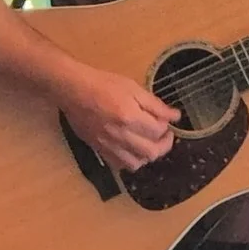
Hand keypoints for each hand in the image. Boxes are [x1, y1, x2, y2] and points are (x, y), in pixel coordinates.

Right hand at [58, 65, 181, 173]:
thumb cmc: (103, 84)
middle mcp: (120, 135)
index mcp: (130, 117)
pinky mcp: (99, 149)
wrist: (74, 90)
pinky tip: (132, 149)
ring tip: (148, 143)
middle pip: (151, 152)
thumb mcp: (132, 87)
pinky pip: (119, 165)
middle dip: (164, 145)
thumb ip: (155, 104)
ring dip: (147, 155)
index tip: (167, 119)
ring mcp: (108, 145)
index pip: (158, 130)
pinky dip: (130, 160)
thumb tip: (174, 116)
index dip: (167, 125)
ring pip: (137, 164)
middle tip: (164, 134)